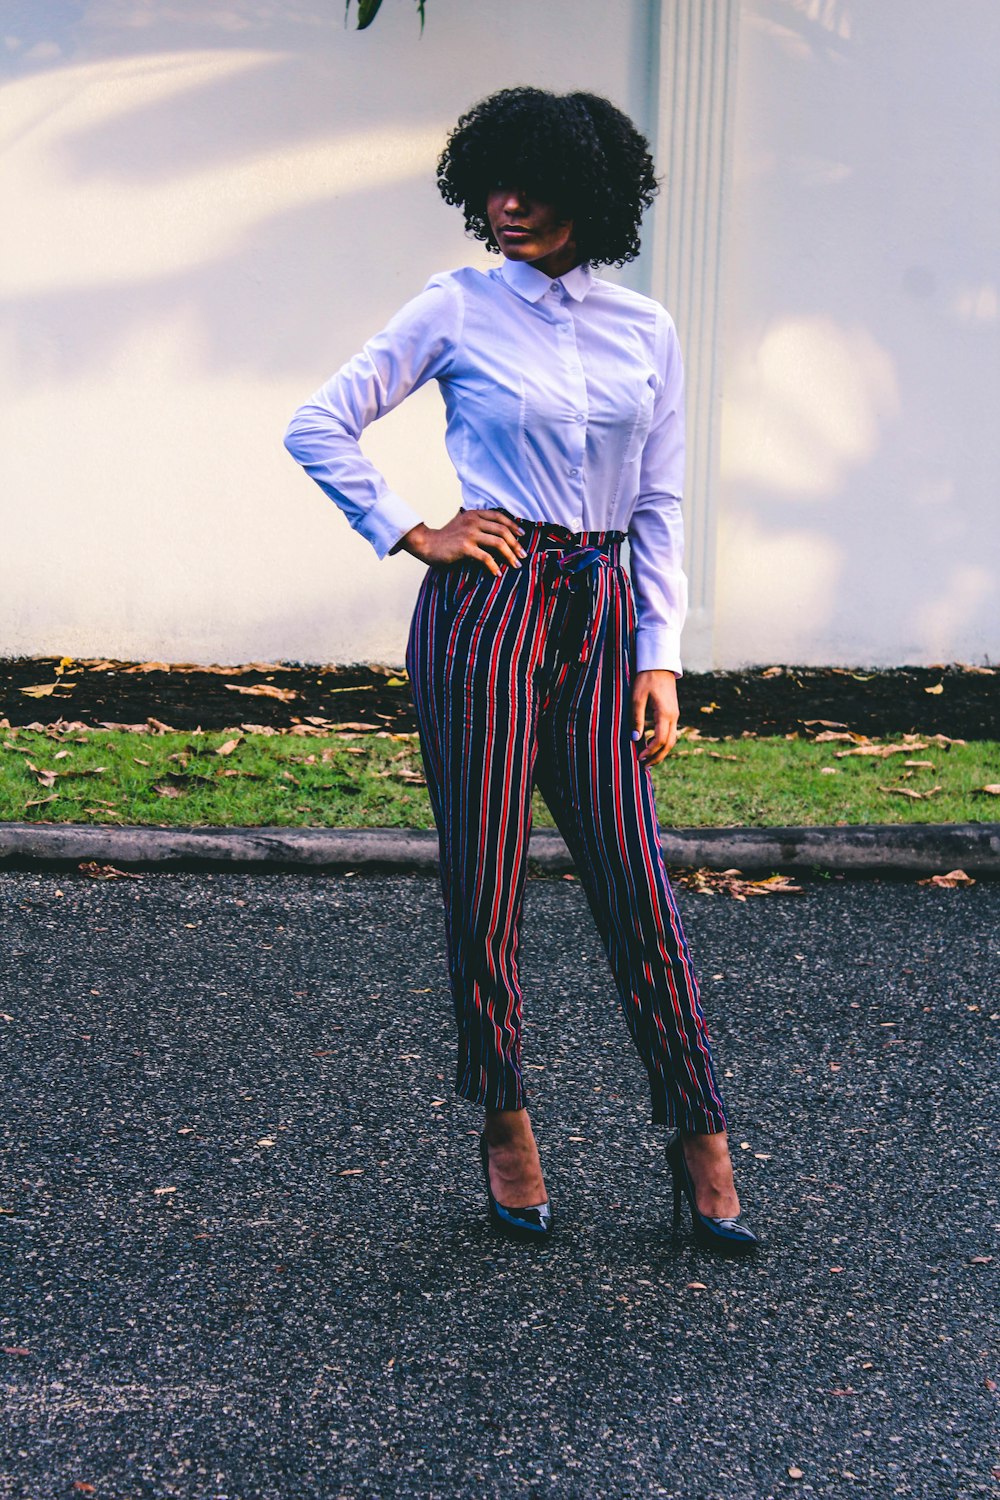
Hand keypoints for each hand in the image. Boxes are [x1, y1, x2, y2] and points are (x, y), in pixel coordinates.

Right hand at [397, 511, 525, 575]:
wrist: (427, 543)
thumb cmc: (446, 537)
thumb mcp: (462, 523)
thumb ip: (478, 524)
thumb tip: (498, 534)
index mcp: (474, 514)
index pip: (499, 517)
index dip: (514, 526)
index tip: (522, 535)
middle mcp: (473, 521)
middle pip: (503, 530)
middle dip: (516, 544)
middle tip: (522, 555)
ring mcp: (469, 533)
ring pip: (498, 543)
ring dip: (510, 555)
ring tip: (515, 565)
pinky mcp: (465, 547)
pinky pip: (486, 557)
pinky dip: (494, 566)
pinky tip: (497, 573)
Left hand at [631, 669, 679, 764]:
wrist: (659, 665)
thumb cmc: (646, 679)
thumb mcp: (637, 697)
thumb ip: (636, 718)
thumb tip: (634, 738)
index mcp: (665, 713)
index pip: (660, 740)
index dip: (650, 752)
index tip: (639, 758)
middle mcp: (674, 716)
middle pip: (669, 744)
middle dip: (657, 757)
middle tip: (644, 766)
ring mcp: (675, 715)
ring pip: (672, 740)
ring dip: (661, 752)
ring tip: (648, 761)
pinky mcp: (673, 713)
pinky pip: (671, 733)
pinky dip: (663, 743)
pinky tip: (651, 746)